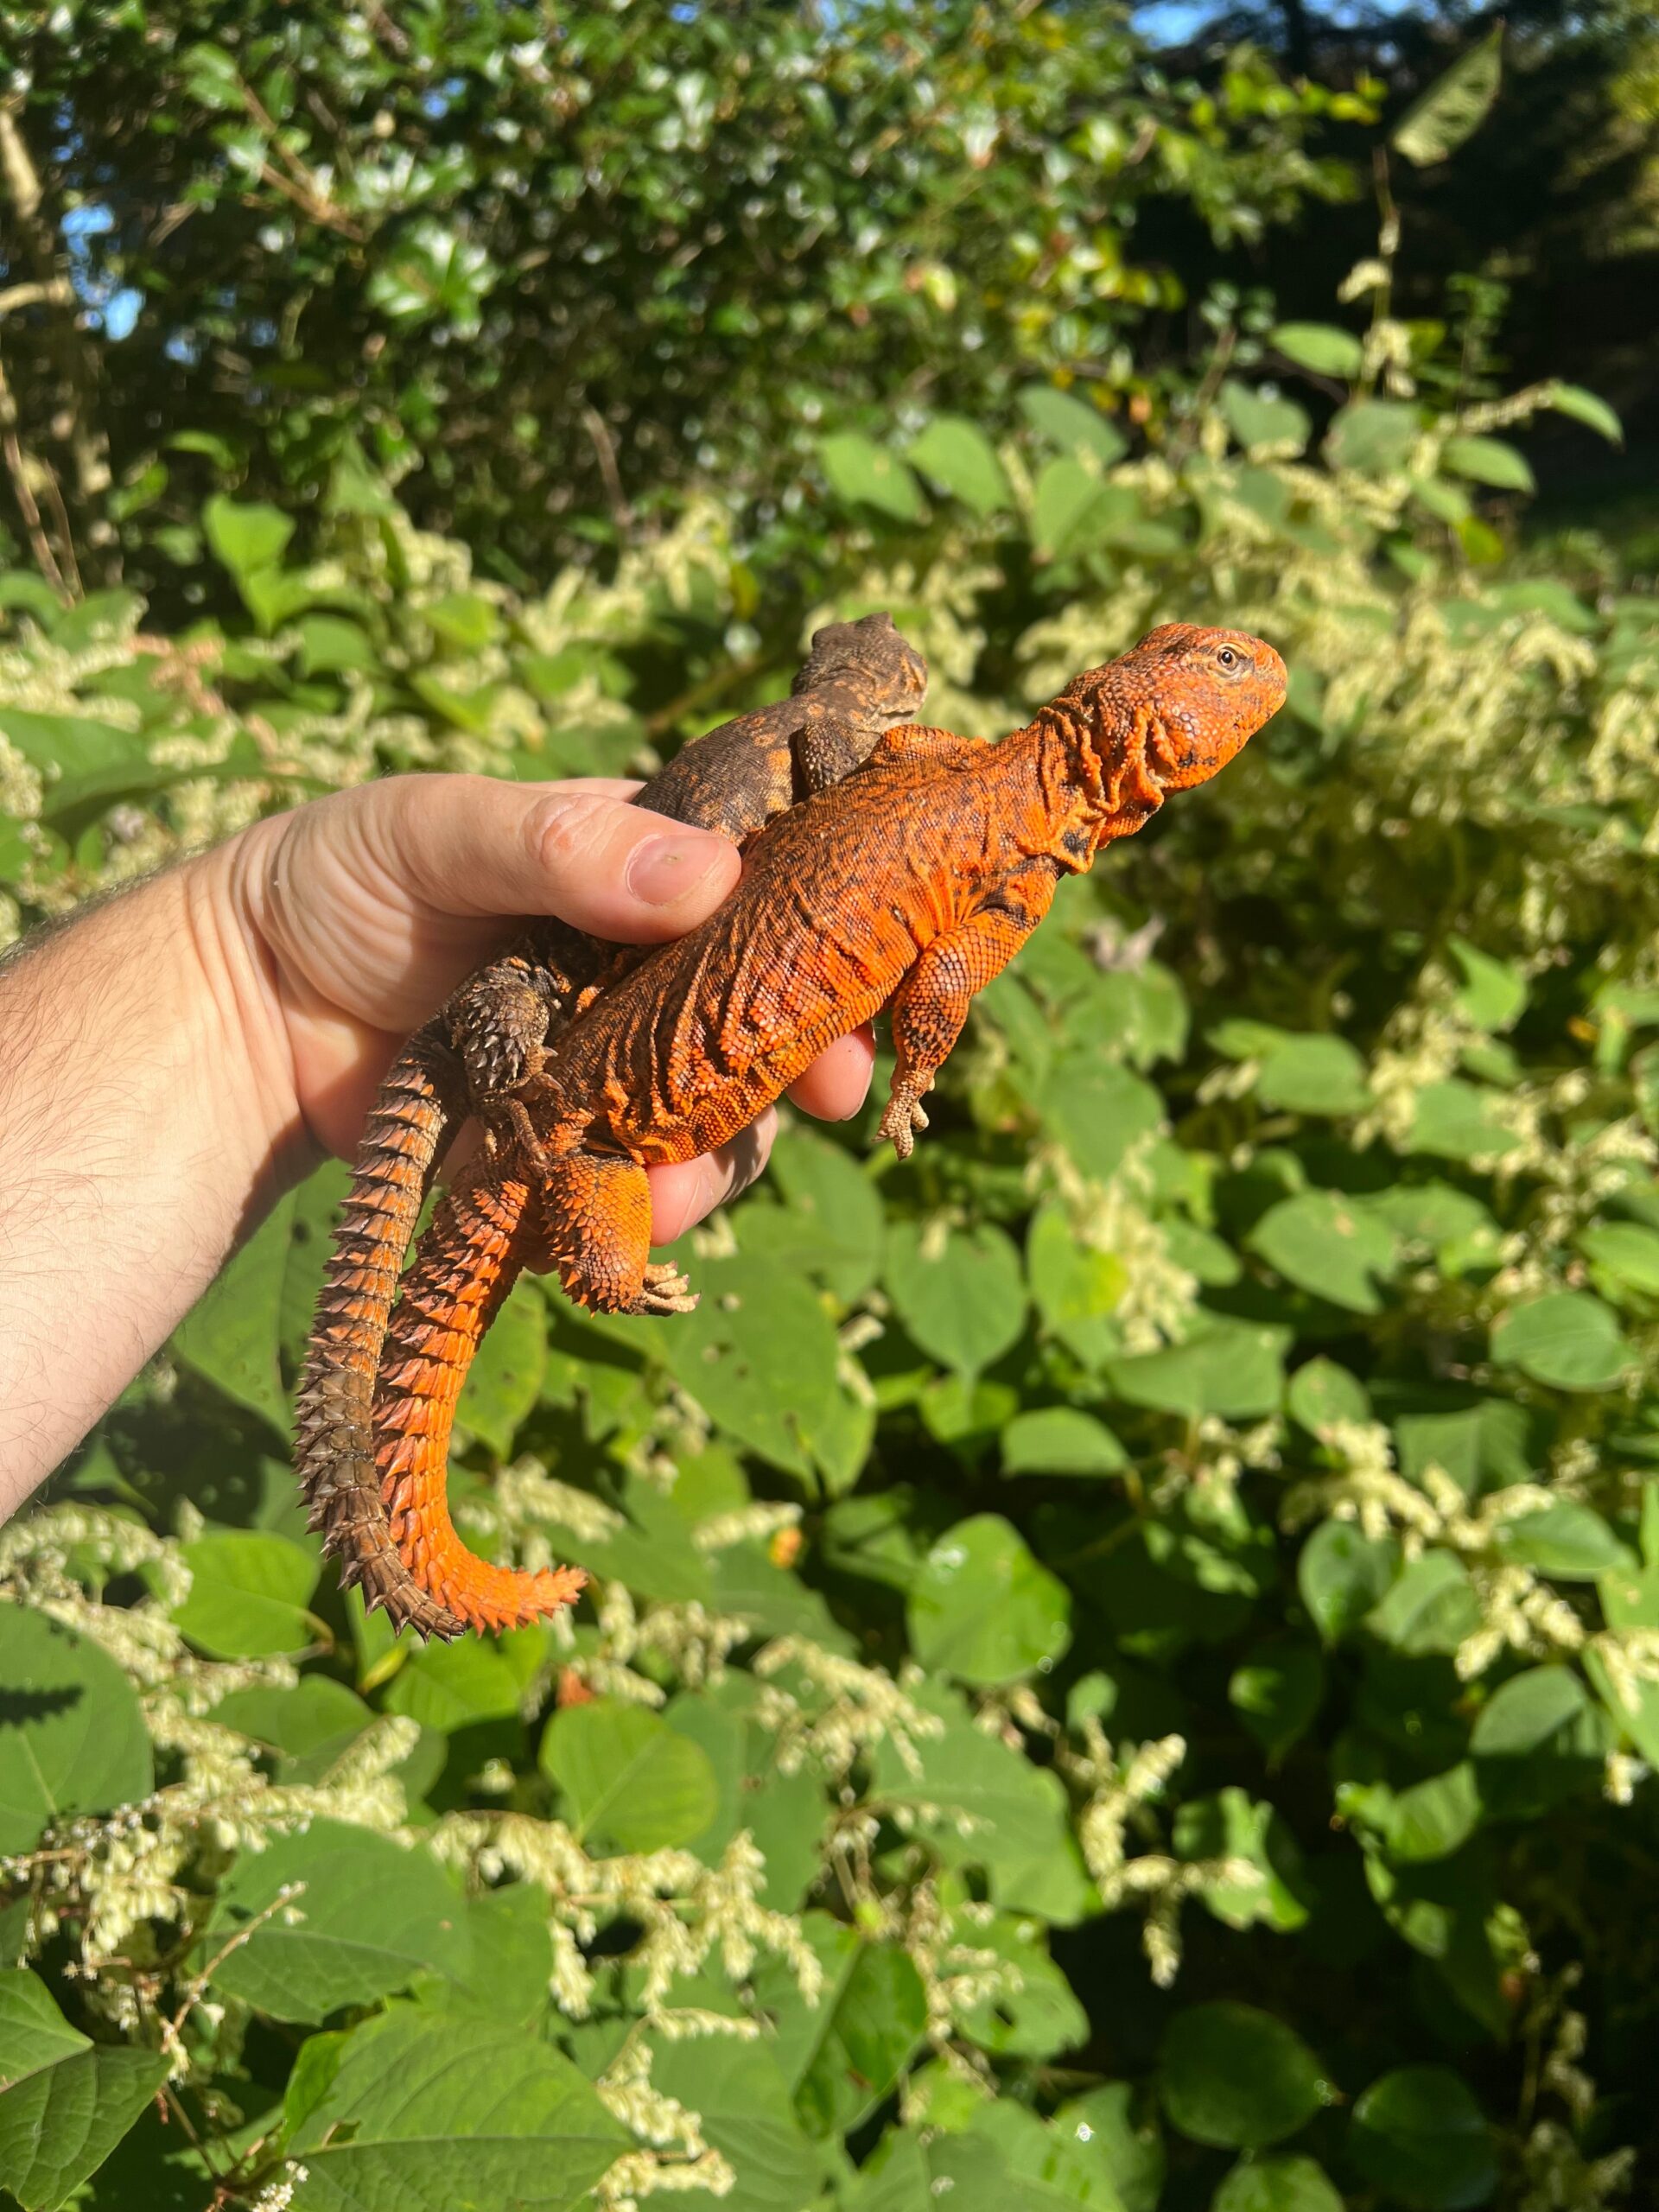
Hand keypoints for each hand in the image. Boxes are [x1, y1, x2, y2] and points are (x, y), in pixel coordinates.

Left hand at [226, 774, 876, 1238]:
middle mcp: (647, 960)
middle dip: (807, 1052)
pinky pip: (652, 1176)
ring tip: (687, 1175)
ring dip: (726, 1144)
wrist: (242, 1012)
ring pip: (723, 1104)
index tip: (877, 967)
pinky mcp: (582, 1138)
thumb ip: (562, 843)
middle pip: (768, 1006)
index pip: (768, 880)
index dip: (831, 922)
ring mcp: (619, 1055)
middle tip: (835, 1090)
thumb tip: (711, 876)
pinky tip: (635, 1213)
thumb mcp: (437, 830)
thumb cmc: (339, 882)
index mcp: (634, 860)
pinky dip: (658, 1200)